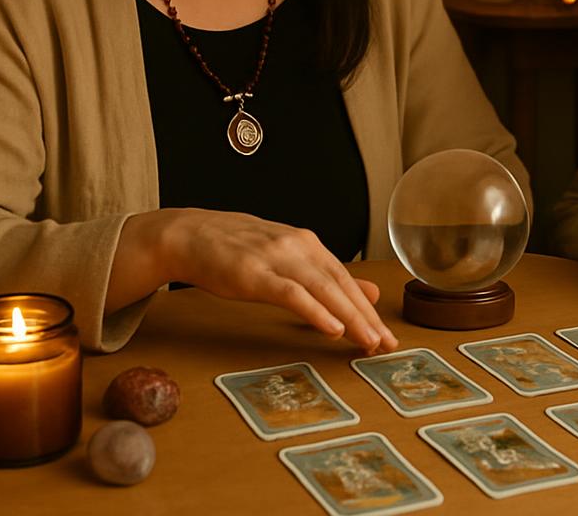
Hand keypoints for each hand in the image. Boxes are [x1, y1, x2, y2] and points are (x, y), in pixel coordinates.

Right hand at [159, 209, 398, 353]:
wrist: (191, 235)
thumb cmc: (238, 249)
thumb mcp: (287, 257)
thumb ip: (325, 276)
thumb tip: (369, 292)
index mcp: (307, 243)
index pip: (345, 278)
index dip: (368, 307)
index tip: (385, 334)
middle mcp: (298, 246)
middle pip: (339, 284)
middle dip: (366, 315)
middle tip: (386, 343)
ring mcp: (276, 257)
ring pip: (322, 288)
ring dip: (348, 316)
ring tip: (367, 340)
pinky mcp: (254, 273)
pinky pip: (291, 293)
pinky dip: (315, 310)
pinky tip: (331, 327)